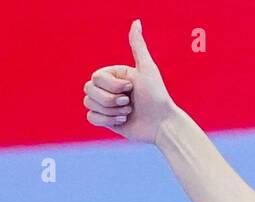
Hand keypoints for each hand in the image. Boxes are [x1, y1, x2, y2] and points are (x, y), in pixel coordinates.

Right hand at [84, 19, 174, 143]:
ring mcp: (105, 104)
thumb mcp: (147, 69)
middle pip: (88, 90)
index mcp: (113, 75)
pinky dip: (107, 121)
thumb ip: (138, 46)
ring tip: (129, 112)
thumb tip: (136, 22)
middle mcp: (107, 88)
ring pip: (89, 104)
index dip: (113, 86)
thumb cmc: (157, 97)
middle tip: (131, 103)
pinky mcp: (106, 120)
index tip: (131, 89)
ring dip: (112, 111)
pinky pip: (91, 118)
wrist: (163, 125)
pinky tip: (123, 121)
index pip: (95, 78)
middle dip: (111, 100)